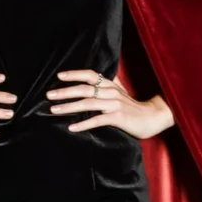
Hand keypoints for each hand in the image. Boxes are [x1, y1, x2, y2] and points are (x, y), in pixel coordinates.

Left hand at [46, 69, 173, 138]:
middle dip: (65, 91)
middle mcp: (111, 92)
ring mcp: (115, 104)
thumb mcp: (120, 92)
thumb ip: (107, 85)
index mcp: (110, 85)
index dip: (74, 74)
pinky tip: (72, 127)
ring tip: (54, 110)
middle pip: (85, 89)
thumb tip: (93, 79)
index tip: (59, 76)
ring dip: (69, 107)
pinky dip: (84, 123)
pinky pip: (98, 120)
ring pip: (88, 103)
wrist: (153, 117)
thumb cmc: (133, 107)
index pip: (90, 75)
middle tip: (49, 95)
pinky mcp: (118, 118)